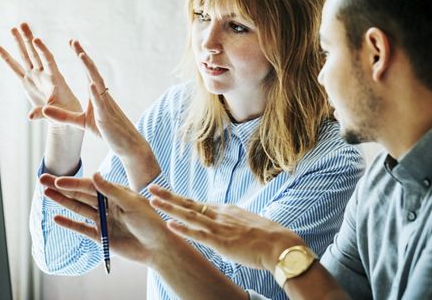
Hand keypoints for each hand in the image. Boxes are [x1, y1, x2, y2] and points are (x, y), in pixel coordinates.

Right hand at [0, 23, 81, 121]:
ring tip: (12, 28)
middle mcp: (44, 74)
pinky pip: (15, 68)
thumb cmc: (66, 112)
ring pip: (25, 56)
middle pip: (35, 53)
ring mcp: (35, 76)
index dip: (42, 50)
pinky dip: (7, 59)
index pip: (48, 61)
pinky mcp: (27, 81)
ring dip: (19, 43)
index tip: (36, 39)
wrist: (65, 114)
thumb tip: (30, 117)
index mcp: (55, 78)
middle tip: (22, 24)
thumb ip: (44, 113)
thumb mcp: (58, 114)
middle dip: (28, 39)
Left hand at [41, 40, 160, 189]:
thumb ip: (63, 116)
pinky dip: (96, 93)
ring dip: (90, 69)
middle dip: (83, 55)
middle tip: (73, 41)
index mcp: (96, 94)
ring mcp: (105, 104)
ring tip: (81, 55)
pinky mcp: (106, 117)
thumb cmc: (107, 131)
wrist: (127, 144)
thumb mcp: (81, 122)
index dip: (81, 57)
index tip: (73, 43)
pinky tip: (91, 84)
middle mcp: (102, 95)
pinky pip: (101, 103)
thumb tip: (45, 109)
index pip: (87, 72)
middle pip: (92, 71)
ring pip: (97, 83)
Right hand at [41, 172, 175, 265]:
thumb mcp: (132, 203)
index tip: (58, 180)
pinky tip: (56, 218)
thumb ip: (112, 190)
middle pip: (80, 194)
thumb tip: (94, 175)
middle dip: (61, 187)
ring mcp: (103, 220)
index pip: (90, 186)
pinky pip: (82, 228)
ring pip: (78, 209)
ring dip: (62, 201)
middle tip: (42, 179)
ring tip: (46, 193)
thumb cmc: (150, 221)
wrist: (158, 247)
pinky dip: (69, 223)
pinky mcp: (102, 236)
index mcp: (115, 193)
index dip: (73, 183)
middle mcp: (107, 204)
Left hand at [149, 185, 305, 271]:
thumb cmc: (267, 237)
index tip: (164, 193)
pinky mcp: (221, 242)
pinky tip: (169, 224)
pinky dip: (183, 229)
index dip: (178, 199)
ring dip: (169, 208)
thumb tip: (225, 230)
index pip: (196, 203)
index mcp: (225, 210)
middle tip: (150, 187)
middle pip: (188, 203)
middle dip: (168, 195)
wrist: (280, 245)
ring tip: (152, 201)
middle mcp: (220, 214)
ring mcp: (219, 227)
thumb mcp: (245, 224)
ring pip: (189, 215)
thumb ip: (231, 224)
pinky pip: (198, 234)